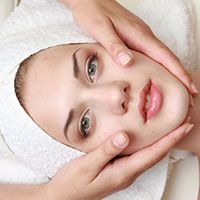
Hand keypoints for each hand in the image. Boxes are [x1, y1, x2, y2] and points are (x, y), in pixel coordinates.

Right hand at [44, 122, 192, 199]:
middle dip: (172, 140)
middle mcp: (127, 173)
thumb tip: (124, 137)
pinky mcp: (118, 169)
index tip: (184, 127)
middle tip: (184, 125)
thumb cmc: (74, 183)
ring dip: (163, 143)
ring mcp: (123, 172)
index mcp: (123, 172)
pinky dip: (149, 146)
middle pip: (155, 155)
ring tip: (172, 130)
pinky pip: (139, 156)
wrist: (64, 196)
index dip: (170, 140)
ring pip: (149, 156)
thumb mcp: (87, 165)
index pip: (153, 154)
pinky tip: (149, 141)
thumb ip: (106, 151)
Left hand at [60, 0, 197, 94]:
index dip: (178, 72)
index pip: (164, 56)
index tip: (189, 86)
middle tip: (189, 93)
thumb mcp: (100, 30)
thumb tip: (129, 61)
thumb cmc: (92, 14)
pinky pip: (153, 52)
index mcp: (138, 35)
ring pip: (162, 55)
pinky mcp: (135, 36)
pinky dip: (161, 64)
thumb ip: (114, 46)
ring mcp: (140, 35)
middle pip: (168, 57)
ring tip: (179, 86)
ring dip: (173, 70)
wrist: (89, 0)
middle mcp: (143, 35)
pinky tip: (160, 71)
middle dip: (181, 75)